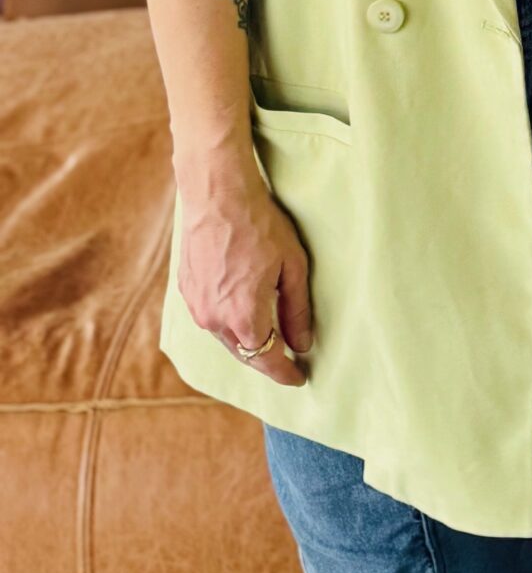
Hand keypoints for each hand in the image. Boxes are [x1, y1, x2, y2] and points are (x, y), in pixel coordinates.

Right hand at [174, 154, 311, 385]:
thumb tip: (303, 344)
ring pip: (226, 338)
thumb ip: (297, 310)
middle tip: (288, 363)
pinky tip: (241, 316)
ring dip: (246, 343)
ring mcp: (197, 307)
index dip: (286, 373)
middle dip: (267, 361)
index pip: (267, 360)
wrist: (218, 195)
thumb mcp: (291, 266)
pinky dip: (228, 324)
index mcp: (243, 317)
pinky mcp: (187, 292)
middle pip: (245, 354)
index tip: (300, 378)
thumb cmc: (259, 225)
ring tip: (268, 341)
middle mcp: (215, 320)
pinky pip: (211, 319)